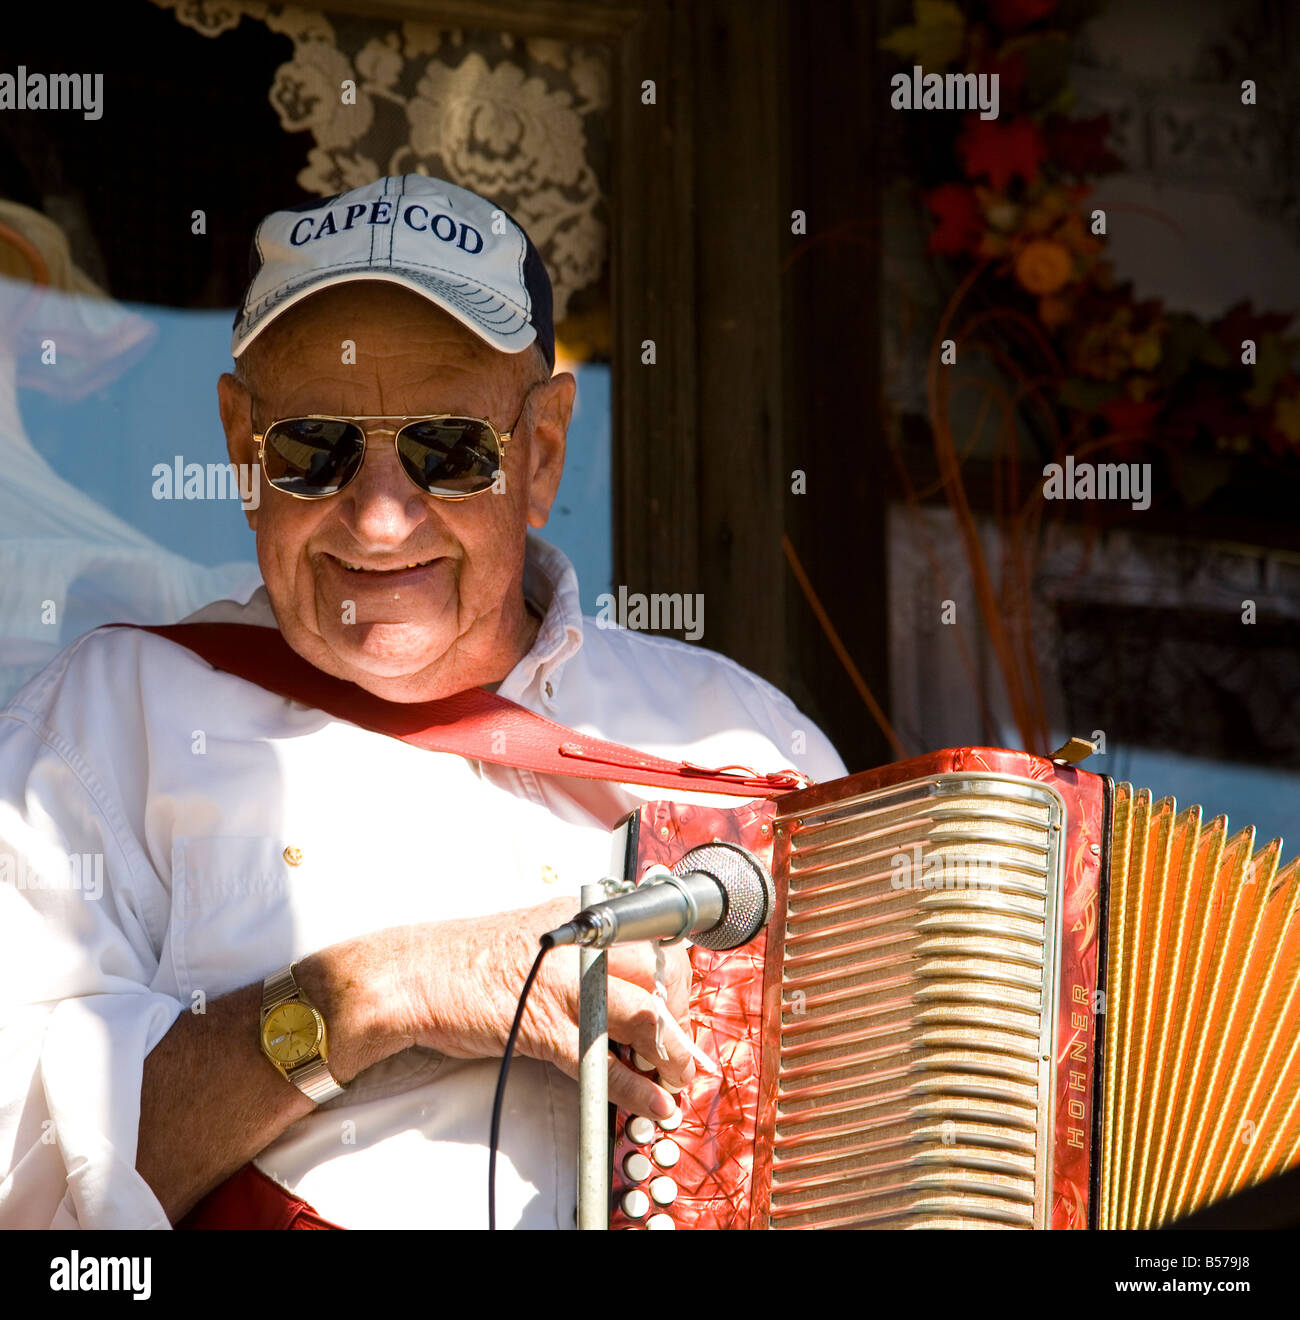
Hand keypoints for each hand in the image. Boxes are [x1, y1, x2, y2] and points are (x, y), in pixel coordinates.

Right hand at [386, 898, 695, 1119]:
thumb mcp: (542, 938)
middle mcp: (582, 943)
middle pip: (663, 974)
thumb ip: (584, 952)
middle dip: (680, 1015)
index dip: (676, 979)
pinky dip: (635, 1088)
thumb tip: (627, 982)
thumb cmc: (470, 960)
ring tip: (678, 1077)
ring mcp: (566, 983)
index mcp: (582, 917)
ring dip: (672, 1053)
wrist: (416, 974)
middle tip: (676, 1046)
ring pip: (647, 1013)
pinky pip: (605, 1061)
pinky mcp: (546, 1026)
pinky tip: (653, 1101)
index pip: (656, 939)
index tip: (678, 1006)